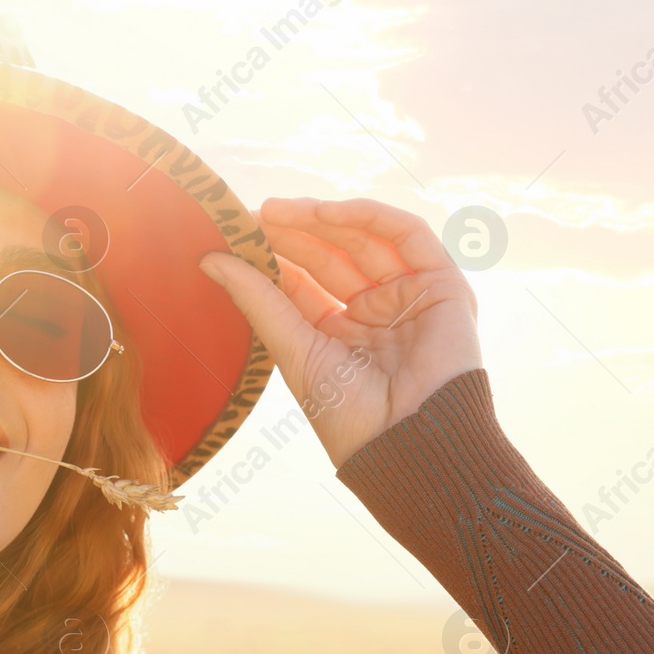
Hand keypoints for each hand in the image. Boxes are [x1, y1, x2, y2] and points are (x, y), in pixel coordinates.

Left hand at [199, 196, 480, 468]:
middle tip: (252, 215)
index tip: (234, 232)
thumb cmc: (349, 415)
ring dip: (321, 219)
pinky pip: (408, 235)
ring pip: (364, 239)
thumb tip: (210, 259)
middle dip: (290, 233)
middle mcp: (373, 311)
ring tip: (278, 211)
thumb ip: (257, 299)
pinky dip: (369, 216)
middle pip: (329, 255)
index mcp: (336, 333)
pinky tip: (327, 211)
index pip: (300, 280)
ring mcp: (408, 296)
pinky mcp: (442, 285)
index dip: (269, 254)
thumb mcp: (293, 349)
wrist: (407, 442)